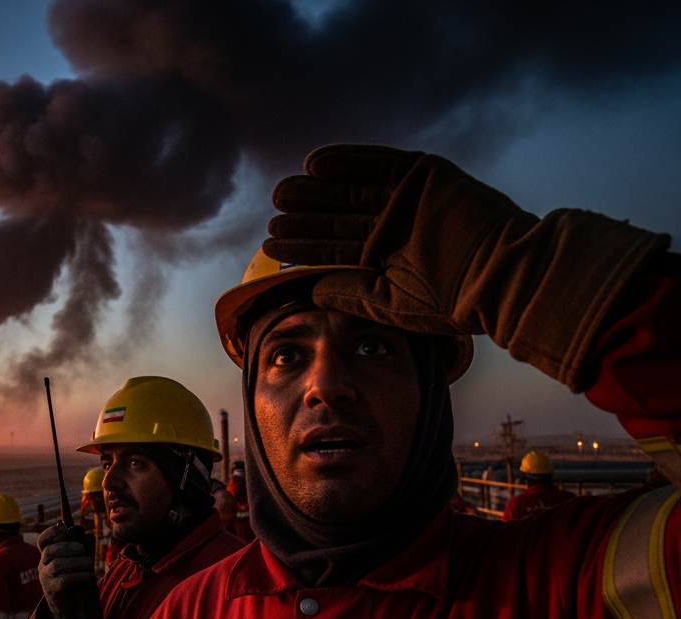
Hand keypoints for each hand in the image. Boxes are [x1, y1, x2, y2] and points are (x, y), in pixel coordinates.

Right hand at [37, 525, 96, 618]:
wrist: (64, 605)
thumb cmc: (71, 579)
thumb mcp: (70, 563)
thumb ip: (74, 551)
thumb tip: (85, 534)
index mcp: (46, 555)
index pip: (42, 541)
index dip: (51, 533)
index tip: (64, 528)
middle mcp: (42, 564)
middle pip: (49, 551)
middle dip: (67, 547)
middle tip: (82, 548)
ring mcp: (45, 577)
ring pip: (57, 565)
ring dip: (76, 562)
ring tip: (90, 563)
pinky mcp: (52, 589)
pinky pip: (64, 580)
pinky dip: (79, 576)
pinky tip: (89, 576)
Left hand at [265, 144, 668, 388]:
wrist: (503, 276)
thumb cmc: (452, 301)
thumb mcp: (390, 301)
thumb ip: (350, 293)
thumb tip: (310, 290)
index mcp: (387, 258)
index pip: (337, 248)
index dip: (304, 246)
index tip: (271, 245)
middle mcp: (396, 227)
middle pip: (340, 215)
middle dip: (307, 215)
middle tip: (273, 213)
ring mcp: (410, 199)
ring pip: (353, 190)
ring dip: (319, 188)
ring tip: (284, 192)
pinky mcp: (426, 176)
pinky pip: (379, 164)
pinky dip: (348, 160)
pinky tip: (315, 164)